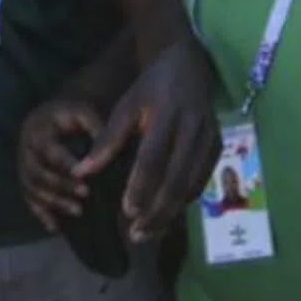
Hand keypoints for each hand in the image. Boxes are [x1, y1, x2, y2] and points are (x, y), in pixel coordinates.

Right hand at [18, 97, 103, 231]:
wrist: (52, 114)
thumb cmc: (72, 114)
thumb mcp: (84, 113)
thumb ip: (95, 130)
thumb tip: (105, 154)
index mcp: (37, 130)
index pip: (49, 151)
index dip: (65, 166)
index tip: (85, 178)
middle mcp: (24, 148)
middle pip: (36, 173)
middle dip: (60, 187)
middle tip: (85, 195)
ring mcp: (21, 165)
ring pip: (31, 189)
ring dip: (53, 203)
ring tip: (78, 211)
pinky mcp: (25, 177)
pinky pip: (28, 198)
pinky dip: (40, 213)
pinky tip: (54, 226)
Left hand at [76, 41, 219, 242]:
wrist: (190, 66)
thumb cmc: (152, 87)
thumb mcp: (126, 105)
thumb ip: (107, 140)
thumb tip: (82, 172)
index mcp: (167, 114)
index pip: (154, 158)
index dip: (141, 187)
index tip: (127, 212)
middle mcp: (193, 128)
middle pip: (176, 178)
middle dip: (157, 211)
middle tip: (136, 234)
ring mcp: (209, 138)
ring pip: (192, 185)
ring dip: (171, 213)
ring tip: (148, 233)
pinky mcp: (218, 146)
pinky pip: (202, 181)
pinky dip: (185, 202)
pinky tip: (167, 216)